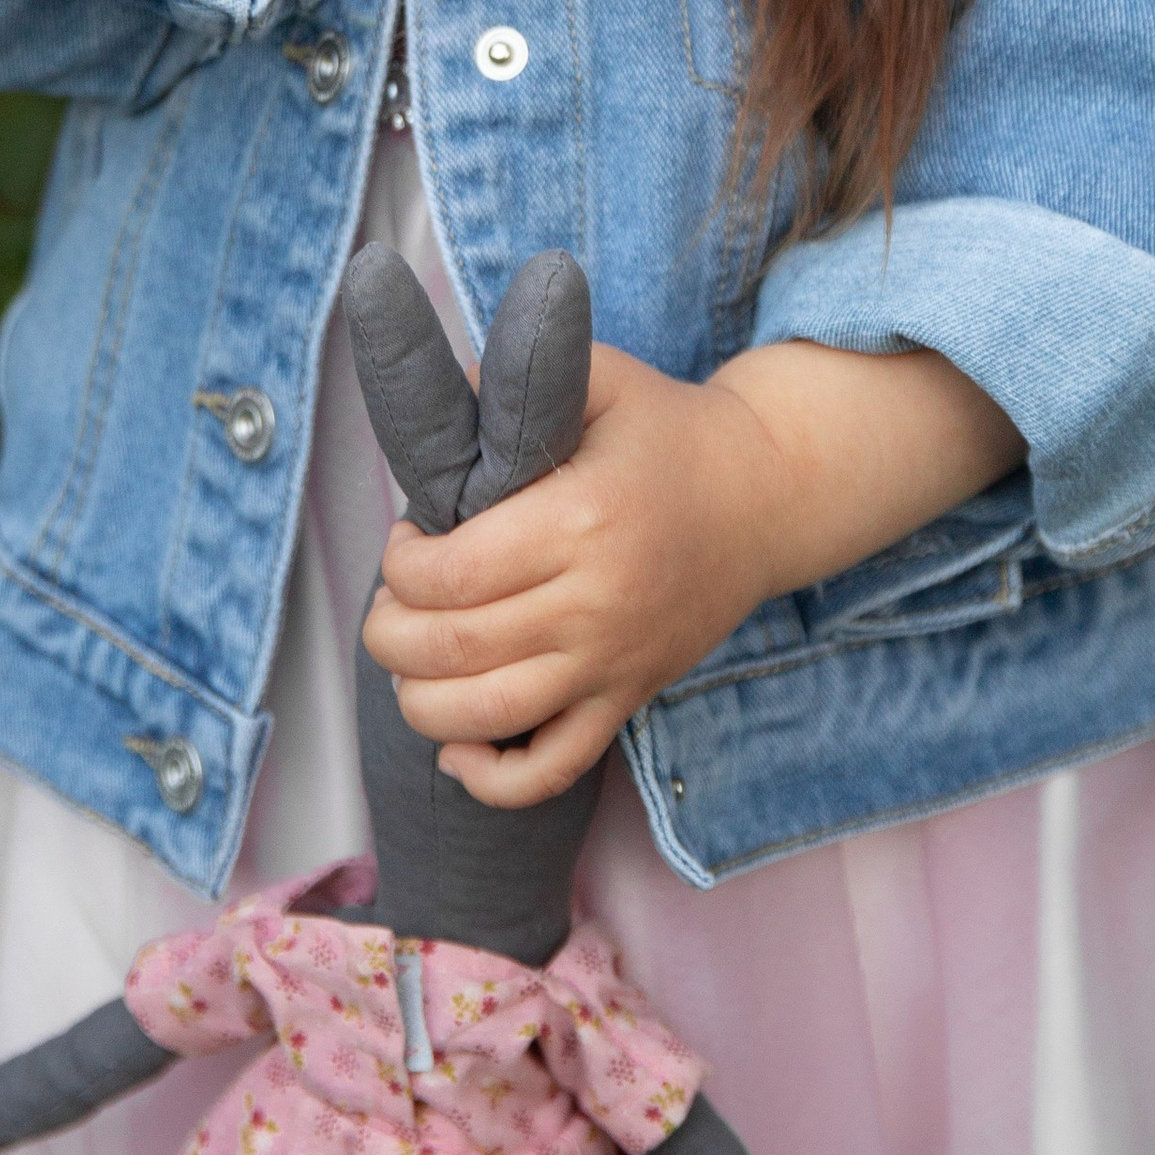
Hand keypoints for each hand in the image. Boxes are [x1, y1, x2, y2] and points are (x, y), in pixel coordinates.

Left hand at [362, 346, 784, 808]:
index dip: (401, 566)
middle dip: (389, 631)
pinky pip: (550, 770)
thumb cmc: (668, 433)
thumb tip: (435, 399)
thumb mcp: (599, 378)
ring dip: (419, 701)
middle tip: (389, 603)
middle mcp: (595, 603)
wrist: (765, 496)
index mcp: (580, 521)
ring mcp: (613, 663)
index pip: (453, 573)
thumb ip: (514, 376)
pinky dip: (490, 779)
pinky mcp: (627, 700)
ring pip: (488, 717)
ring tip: (410, 662)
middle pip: (454, 648)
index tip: (406, 540)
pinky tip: (455, 747)